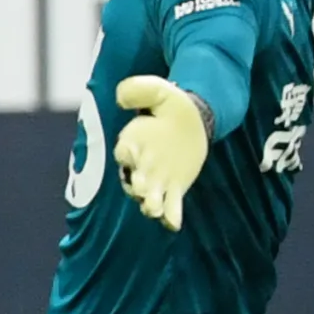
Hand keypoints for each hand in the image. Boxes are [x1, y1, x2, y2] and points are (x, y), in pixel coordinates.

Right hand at [112, 75, 210, 230]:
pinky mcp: (175, 189)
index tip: (128, 155)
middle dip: (137, 186)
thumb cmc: (171, 107)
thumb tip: (121, 97)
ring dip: (151, 205)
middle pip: (133, 180)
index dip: (126, 154)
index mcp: (133, 143)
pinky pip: (171, 207)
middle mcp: (140, 166)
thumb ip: (139, 89)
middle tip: (144, 189)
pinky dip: (171, 217)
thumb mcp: (158, 90)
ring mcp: (157, 180)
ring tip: (155, 210)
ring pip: (149, 198)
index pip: (124, 152)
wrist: (192, 122)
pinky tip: (174, 224)